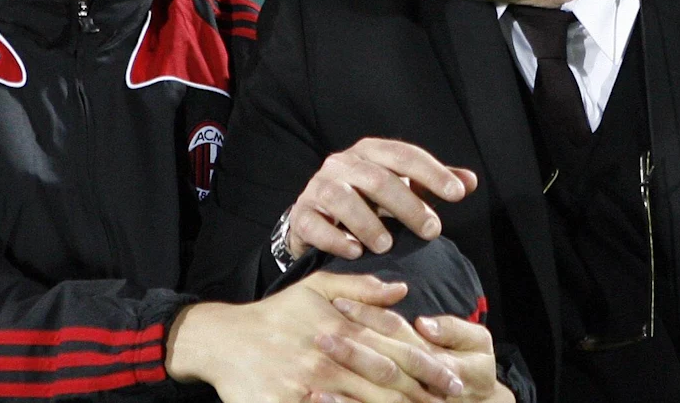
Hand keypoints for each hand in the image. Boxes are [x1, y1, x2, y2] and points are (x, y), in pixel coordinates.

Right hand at [167, 271, 462, 402]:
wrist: (224, 340)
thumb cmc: (275, 315)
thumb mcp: (316, 288)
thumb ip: (361, 289)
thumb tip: (402, 290)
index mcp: (342, 326)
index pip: (395, 348)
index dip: (428, 366)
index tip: (455, 380)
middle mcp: (331, 355)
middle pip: (387, 381)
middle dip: (422, 395)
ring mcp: (311, 383)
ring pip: (364, 401)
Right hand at [288, 138, 478, 259]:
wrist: (316, 216)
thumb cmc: (367, 201)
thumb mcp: (400, 187)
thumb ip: (431, 184)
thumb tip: (470, 181)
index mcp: (370, 151)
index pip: (404, 155)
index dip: (432, 172)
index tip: (458, 194)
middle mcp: (342, 163)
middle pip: (378, 179)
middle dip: (408, 206)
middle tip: (432, 231)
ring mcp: (318, 187)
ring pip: (342, 199)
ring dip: (368, 223)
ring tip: (387, 246)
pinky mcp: (302, 214)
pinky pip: (315, 224)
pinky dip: (335, 238)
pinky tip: (355, 252)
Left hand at [327, 297, 513, 402]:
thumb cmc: (474, 369)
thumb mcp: (475, 342)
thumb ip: (453, 329)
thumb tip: (423, 323)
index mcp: (441, 358)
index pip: (400, 333)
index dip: (369, 317)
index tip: (338, 303)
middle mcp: (427, 386)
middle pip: (385, 367)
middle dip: (351, 351)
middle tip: (319, 335)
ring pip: (377, 398)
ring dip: (343, 389)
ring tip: (311, 377)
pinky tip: (318, 400)